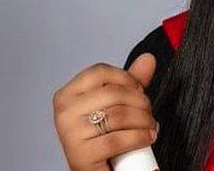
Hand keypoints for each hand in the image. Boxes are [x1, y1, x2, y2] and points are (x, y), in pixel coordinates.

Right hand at [52, 53, 158, 170]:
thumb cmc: (104, 138)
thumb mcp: (116, 106)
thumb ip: (130, 82)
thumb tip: (148, 58)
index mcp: (66, 95)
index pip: (100, 71)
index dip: (127, 79)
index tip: (138, 91)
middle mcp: (63, 112)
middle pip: (114, 93)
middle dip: (141, 103)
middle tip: (149, 114)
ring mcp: (69, 134)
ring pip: (119, 115)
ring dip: (145, 121)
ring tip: (150, 127)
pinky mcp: (80, 155)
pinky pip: (119, 139)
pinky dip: (141, 138)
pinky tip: (148, 139)